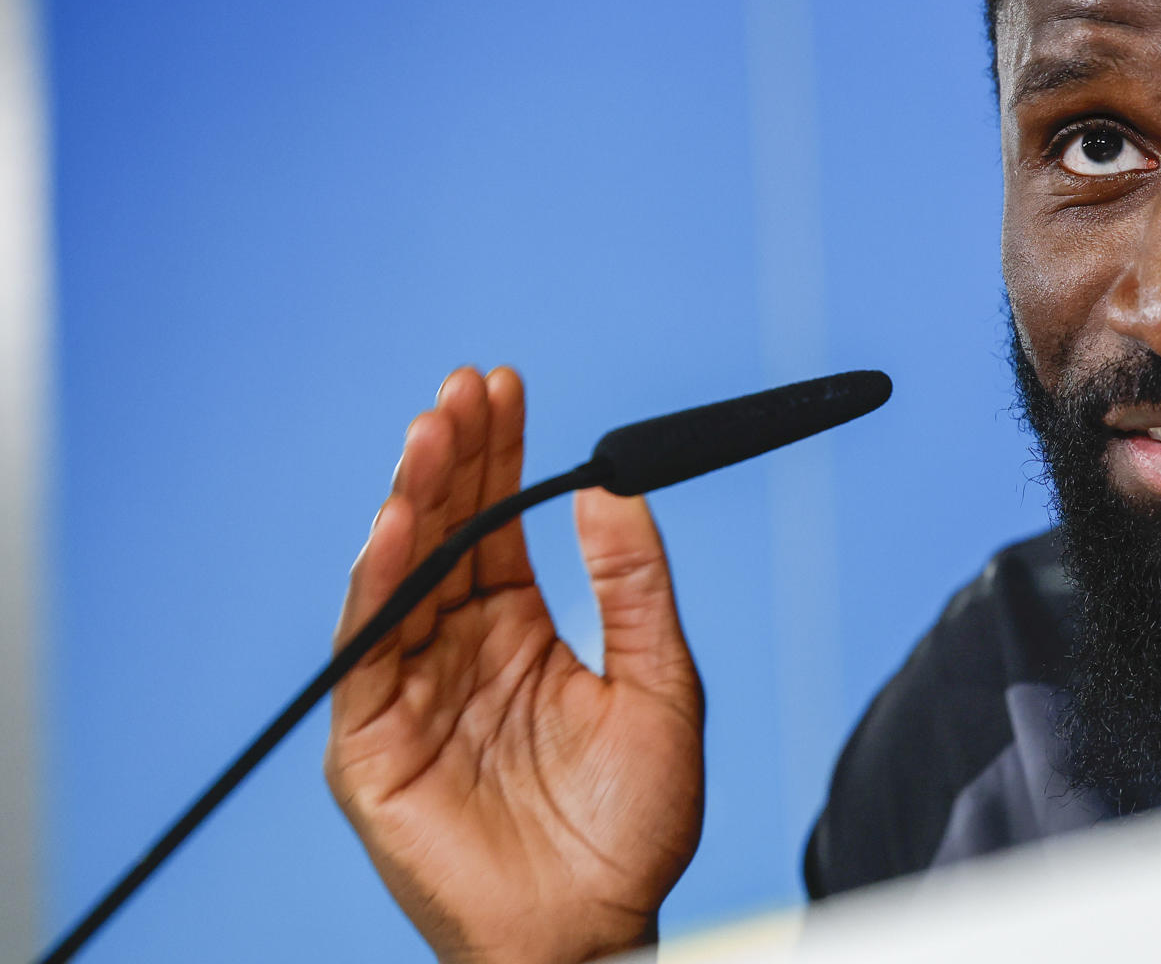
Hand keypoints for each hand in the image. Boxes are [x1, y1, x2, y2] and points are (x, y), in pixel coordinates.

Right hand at [325, 367, 703, 963]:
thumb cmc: (632, 825)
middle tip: (463, 388)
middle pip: (444, 535)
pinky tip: (397, 524)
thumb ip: (636, 586)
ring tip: (432, 431)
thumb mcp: (660, 683)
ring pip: (401, 576)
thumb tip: (613, 488)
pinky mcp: (372, 743)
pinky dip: (377, 584)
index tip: (506, 385)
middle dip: (451, 458)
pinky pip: (368, 651)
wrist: (595, 931)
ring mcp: (411, 693)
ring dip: (413, 499)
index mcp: (520, 635)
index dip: (500, 456)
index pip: (499, 525)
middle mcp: (458, 652)